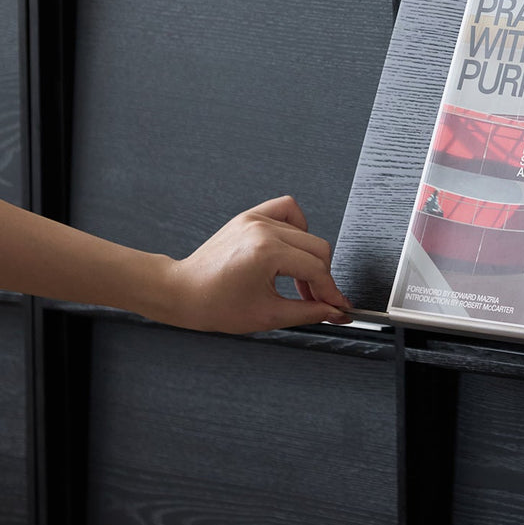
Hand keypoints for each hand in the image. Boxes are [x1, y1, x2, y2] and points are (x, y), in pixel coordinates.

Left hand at [162, 196, 352, 333]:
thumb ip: (308, 312)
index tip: (338, 306)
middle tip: (318, 300)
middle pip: (318, 248)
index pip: (316, 270)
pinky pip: (287, 209)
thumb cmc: (214, 304)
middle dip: (322, 278)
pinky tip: (291, 249)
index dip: (331, 292)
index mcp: (266, 253)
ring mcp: (256, 219)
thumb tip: (334, 311)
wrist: (182, 292)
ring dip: (310, 257)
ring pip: (307, 232)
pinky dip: (298, 227)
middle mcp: (262, 229)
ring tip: (299, 279)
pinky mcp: (250, 216)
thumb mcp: (267, 315)